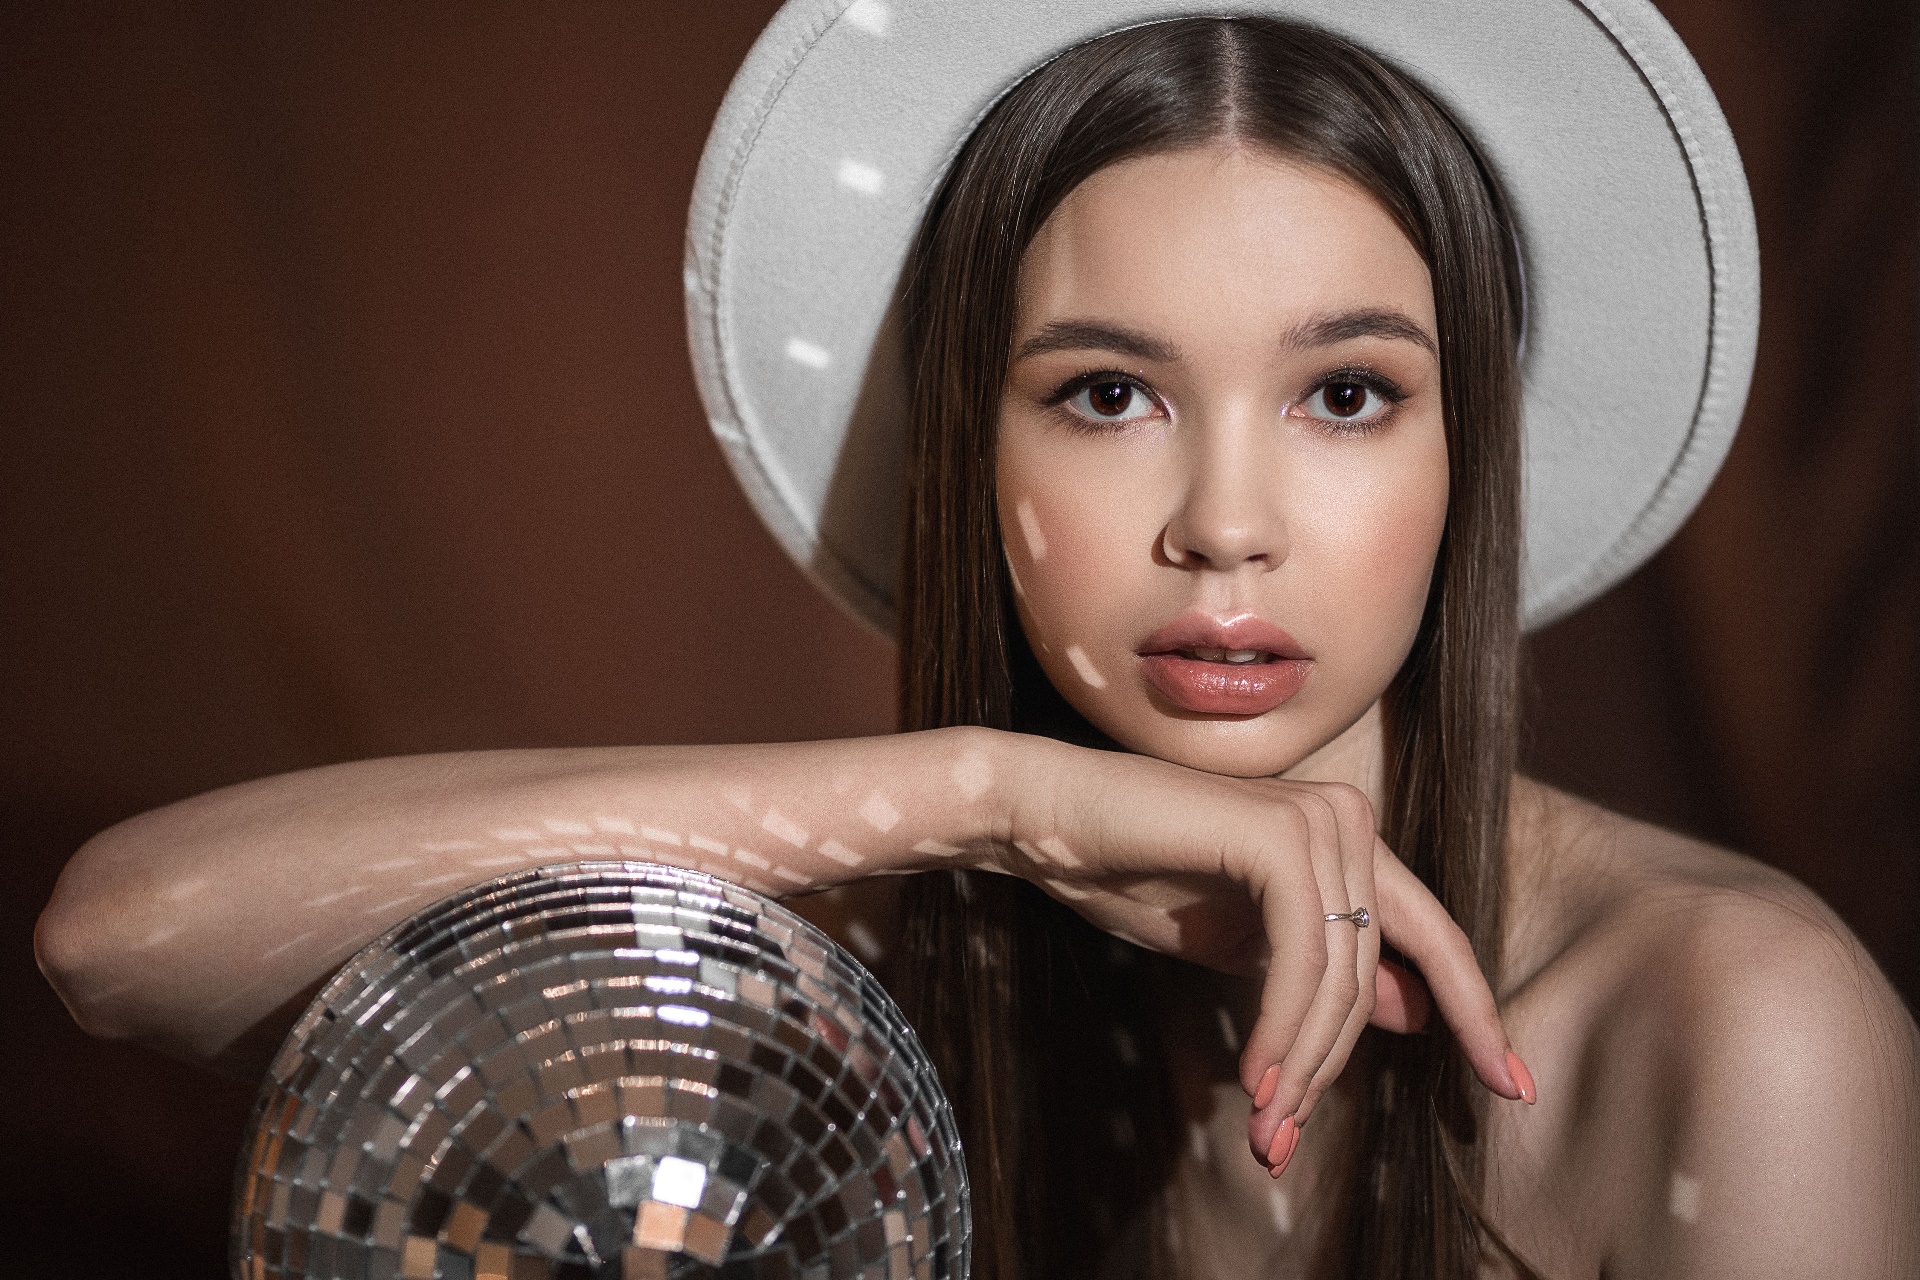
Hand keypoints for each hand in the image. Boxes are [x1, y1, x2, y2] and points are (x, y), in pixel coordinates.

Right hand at [993, 740, 1531, 1168]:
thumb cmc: (1133, 875)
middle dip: (1331, 1068)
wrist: (1047, 817)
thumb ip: (1322, 972)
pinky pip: (1301, 956)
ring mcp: (1319, 817)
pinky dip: (1280, 1026)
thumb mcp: (1242, 943)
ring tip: (1263, 1127)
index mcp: (1348, 839)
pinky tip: (1254, 1077)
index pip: (1434, 938)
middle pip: (1375, 973)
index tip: (1511, 1088)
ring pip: (1341, 975)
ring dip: (1299, 1063)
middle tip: (1282, 1144)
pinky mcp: (1278, 833)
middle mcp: (1348, 817)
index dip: (1476, 1015)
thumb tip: (1413, 1015)